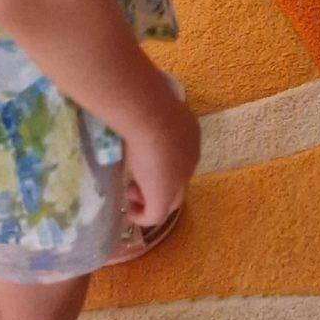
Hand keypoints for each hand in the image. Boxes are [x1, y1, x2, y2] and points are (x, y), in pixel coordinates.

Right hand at [121, 75, 201, 230]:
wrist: (150, 115)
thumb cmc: (146, 103)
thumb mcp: (149, 104)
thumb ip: (146, 109)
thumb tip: (131, 102)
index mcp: (189, 135)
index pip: (180, 155)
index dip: (162, 162)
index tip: (141, 161)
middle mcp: (190, 158)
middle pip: (177, 179)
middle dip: (156, 183)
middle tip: (134, 180)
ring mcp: (179, 180)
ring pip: (170, 199)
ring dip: (149, 199)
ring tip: (129, 193)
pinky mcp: (163, 197)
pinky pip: (155, 215)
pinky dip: (143, 216)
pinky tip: (129, 212)